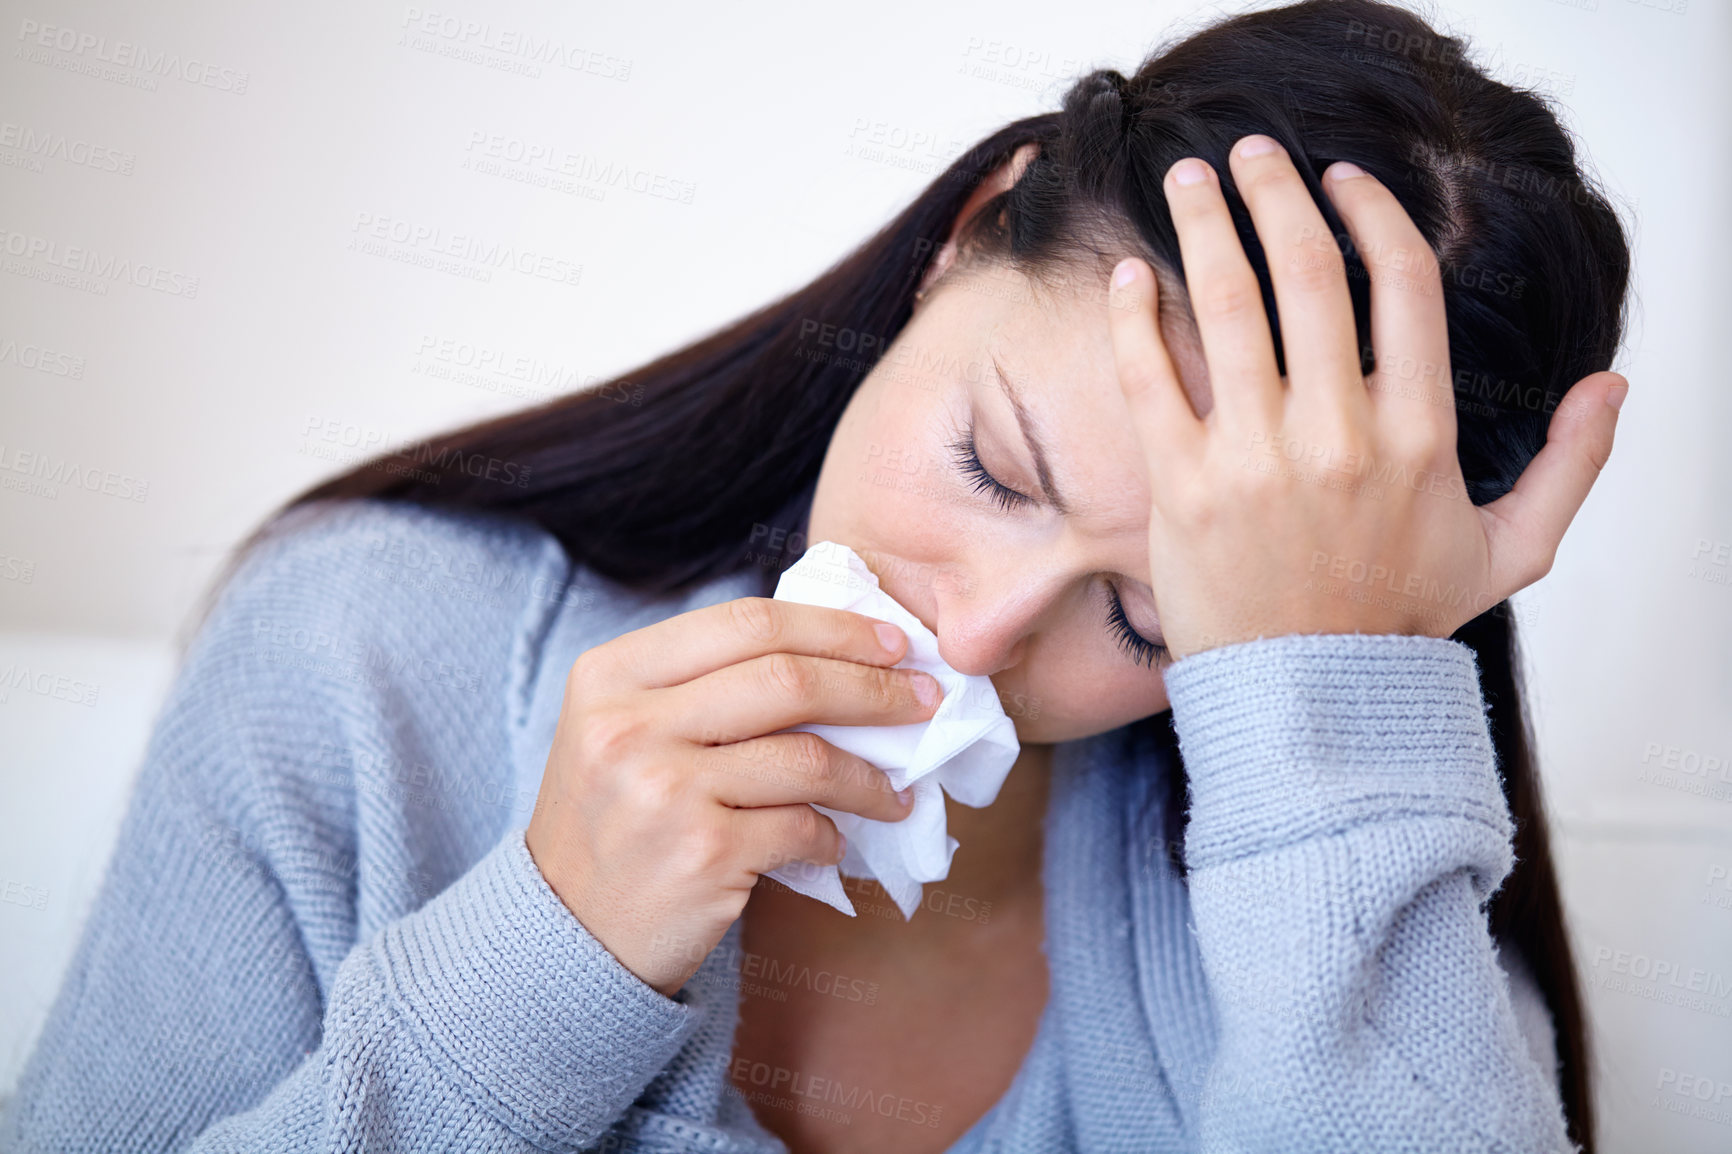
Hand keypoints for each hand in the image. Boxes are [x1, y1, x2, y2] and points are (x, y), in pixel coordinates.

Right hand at [525, 598, 937, 996]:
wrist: (565, 935)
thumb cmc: (614, 822)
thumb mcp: (625, 731)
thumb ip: (702, 685)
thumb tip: (833, 653)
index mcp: (611, 675)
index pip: (746, 623)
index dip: (833, 626)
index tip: (892, 641)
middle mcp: (629, 725)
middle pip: (787, 678)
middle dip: (873, 686)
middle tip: (923, 699)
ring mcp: (664, 789)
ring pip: (808, 756)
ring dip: (870, 775)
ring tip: (895, 790)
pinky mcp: (702, 854)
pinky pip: (802, 825)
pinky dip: (832, 834)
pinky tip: (834, 841)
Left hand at [1105, 134, 1627, 660]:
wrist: (1309, 701)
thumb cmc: (1400, 621)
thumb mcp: (1511, 553)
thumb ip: (1571, 468)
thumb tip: (1612, 387)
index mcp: (1419, 434)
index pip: (1403, 284)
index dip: (1371, 213)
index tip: (1341, 179)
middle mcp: (1338, 433)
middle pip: (1310, 273)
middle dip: (1277, 193)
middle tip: (1250, 152)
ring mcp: (1255, 458)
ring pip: (1229, 305)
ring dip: (1206, 225)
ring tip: (1188, 183)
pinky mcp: (1182, 487)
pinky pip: (1150, 378)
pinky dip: (1135, 316)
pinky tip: (1129, 275)